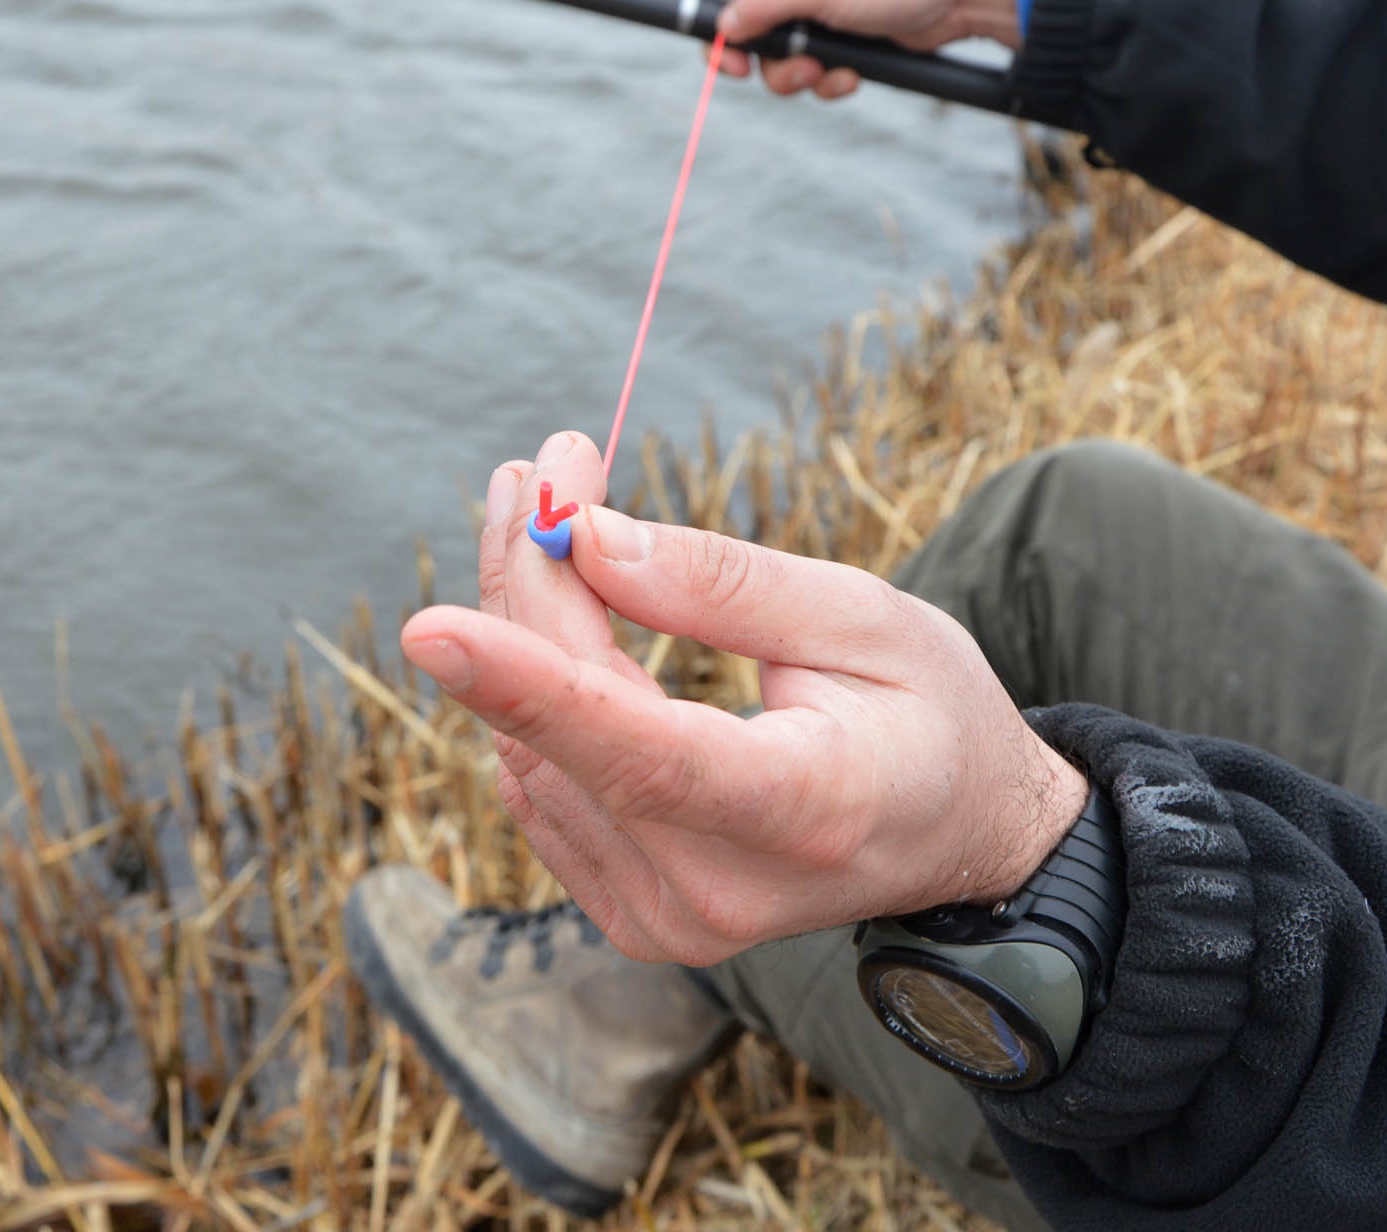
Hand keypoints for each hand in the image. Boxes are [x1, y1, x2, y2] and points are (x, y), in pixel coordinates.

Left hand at [402, 431, 1087, 964]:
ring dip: (522, 622)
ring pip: (534, 751)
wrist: (958, 835)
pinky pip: (544, 782)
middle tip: (546, 467)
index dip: (531, 684)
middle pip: (570, 732)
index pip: (646, 756)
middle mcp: (718, 890)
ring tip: (549, 510)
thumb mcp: (867, 619)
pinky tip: (558, 604)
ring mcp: (666, 918)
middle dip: (533, 587)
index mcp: (804, 813)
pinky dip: (535, 684)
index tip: (428, 627)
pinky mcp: (630, 912)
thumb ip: (725, 586)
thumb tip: (588, 540)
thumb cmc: (931, 714)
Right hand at [642, 0, 1023, 99]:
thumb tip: (724, 29)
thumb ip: (762, 5)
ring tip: (824, 69)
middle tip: (739, 72)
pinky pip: (808, 71)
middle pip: (731, 21)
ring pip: (770, 57)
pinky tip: (851, 74)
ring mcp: (813, 9)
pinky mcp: (839, 38)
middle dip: (734, 54)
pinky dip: (824, 81)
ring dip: (789, 75)